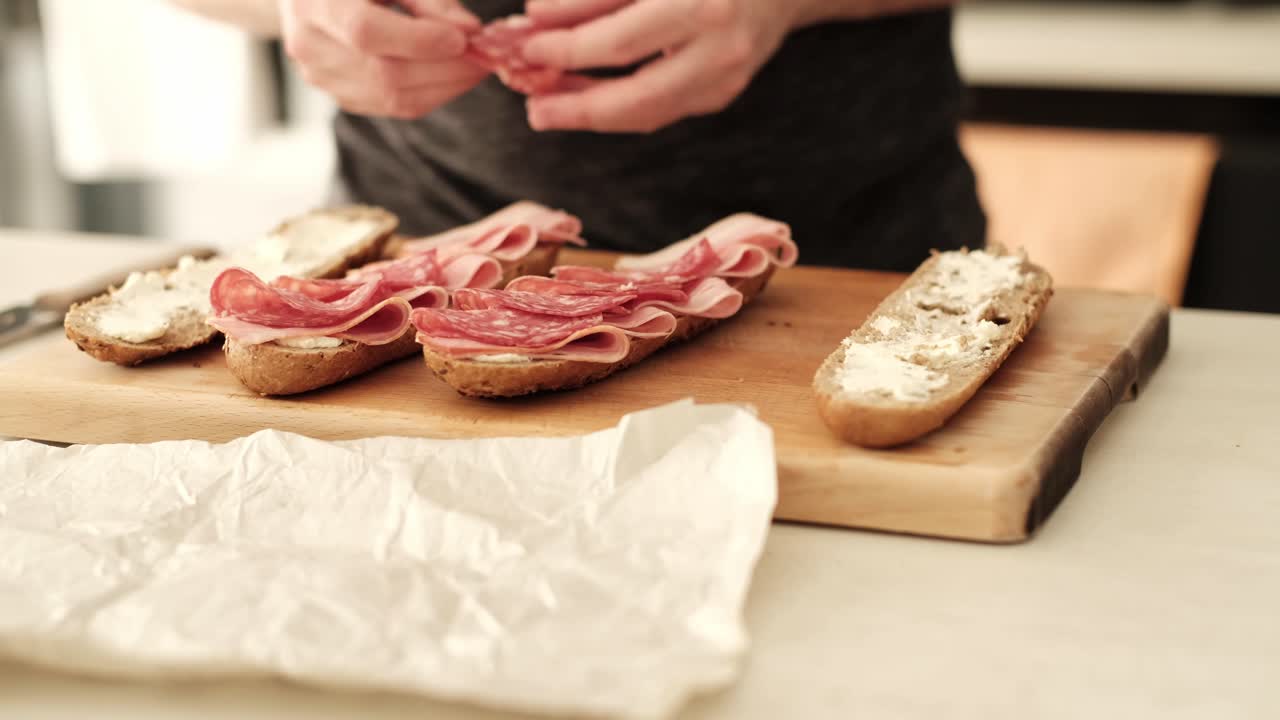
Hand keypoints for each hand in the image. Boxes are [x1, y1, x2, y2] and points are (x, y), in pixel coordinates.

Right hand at [279, 0, 488, 118]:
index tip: (464, 39)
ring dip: (444, 86)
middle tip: (483, 57)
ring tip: (473, 66)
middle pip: (385, 73)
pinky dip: (430, 93)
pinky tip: (450, 76)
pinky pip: (392, 107)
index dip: (420, 41)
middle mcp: (310, 45)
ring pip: (393, 98)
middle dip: (445, 70)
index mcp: (316, 3)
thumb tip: (469, 31)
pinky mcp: (339, 95)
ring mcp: (320, 77)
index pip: (367, 33)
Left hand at [518, 0, 798, 132]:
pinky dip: (621, 109)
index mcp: (700, 3)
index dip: (567, 47)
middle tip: (532, 107)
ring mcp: (727, 76)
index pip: (620, 41)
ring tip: (548, 109)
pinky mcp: (724, 92)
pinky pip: (663, 111)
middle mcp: (720, 46)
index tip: (526, 42)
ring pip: (649, 113)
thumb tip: (538, 16)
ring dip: (593, 115)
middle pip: (636, 95)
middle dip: (576, 105)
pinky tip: (587, 98)